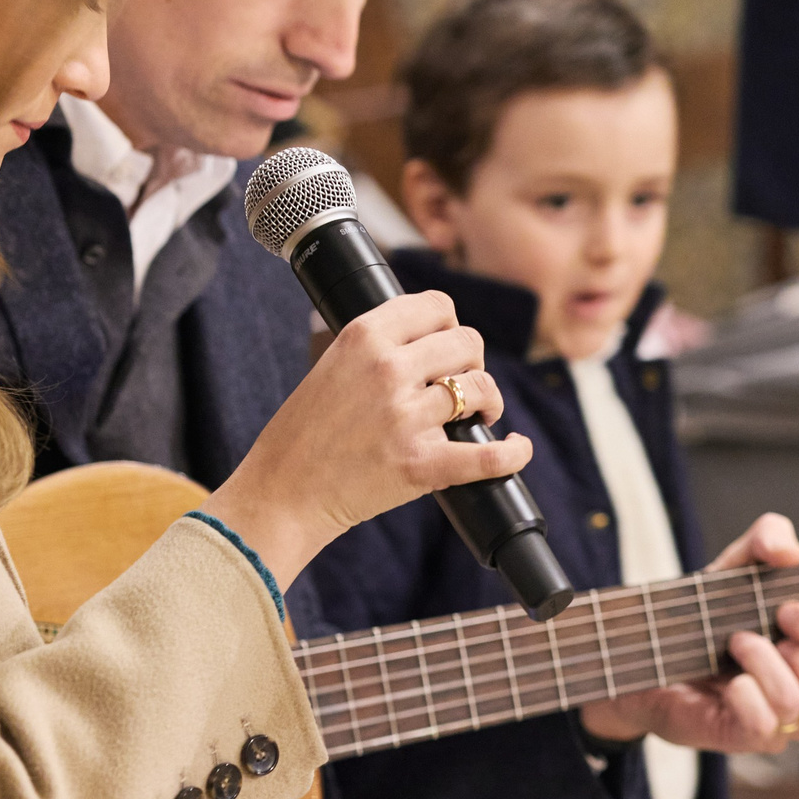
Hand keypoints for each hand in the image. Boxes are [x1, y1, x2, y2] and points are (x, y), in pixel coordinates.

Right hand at [205, 291, 528, 583]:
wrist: (282, 492)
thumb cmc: (305, 432)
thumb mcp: (332, 364)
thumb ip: (378, 345)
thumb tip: (432, 335)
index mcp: (364, 337)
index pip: (437, 306)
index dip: (450, 325)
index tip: (447, 344)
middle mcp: (388, 369)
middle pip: (467, 343)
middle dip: (472, 363)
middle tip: (461, 384)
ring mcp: (406, 417)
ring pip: (480, 389)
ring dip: (488, 402)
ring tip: (479, 416)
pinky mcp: (421, 465)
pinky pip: (489, 456)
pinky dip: (513, 453)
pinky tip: (516, 447)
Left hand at [579, 513, 798, 752]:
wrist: (650, 645)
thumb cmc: (709, 610)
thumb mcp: (739, 563)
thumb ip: (769, 538)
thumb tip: (790, 552)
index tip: (788, 606)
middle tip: (775, 622)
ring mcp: (775, 725)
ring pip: (797, 706)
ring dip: (766, 663)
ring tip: (737, 641)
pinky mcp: (738, 737)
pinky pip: (762, 727)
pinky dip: (747, 695)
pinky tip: (729, 680)